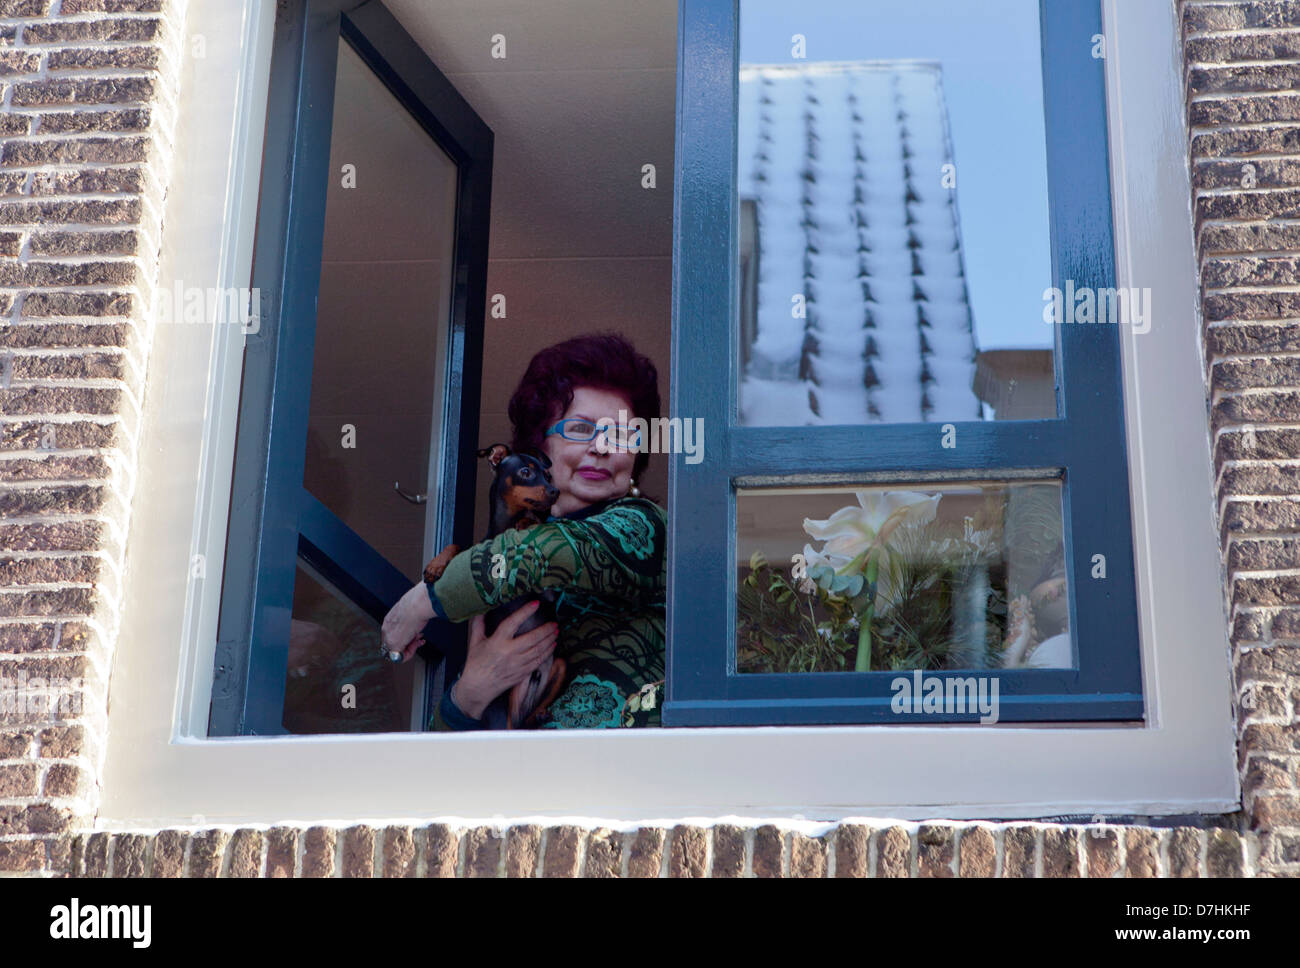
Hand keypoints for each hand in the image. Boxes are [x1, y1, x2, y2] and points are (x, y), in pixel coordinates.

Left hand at [381, 581, 435, 661]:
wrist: (416, 605)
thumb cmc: (416, 605)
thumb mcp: (410, 612)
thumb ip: (409, 620)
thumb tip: (414, 625)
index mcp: (388, 620)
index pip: (394, 634)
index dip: (406, 637)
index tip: (415, 634)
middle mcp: (386, 629)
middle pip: (395, 644)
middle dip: (408, 643)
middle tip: (418, 639)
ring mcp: (389, 637)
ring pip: (397, 651)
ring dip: (410, 648)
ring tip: (420, 640)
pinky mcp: (394, 644)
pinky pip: (399, 657)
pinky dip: (410, 654)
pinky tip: (418, 644)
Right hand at [453, 603, 558, 718]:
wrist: (477, 688)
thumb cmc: (475, 664)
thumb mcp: (474, 642)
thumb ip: (478, 625)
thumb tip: (480, 611)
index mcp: (497, 642)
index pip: (513, 623)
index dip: (525, 612)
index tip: (535, 604)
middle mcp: (509, 653)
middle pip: (532, 638)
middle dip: (546, 629)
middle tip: (554, 623)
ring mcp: (517, 664)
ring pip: (538, 650)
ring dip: (549, 640)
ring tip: (555, 632)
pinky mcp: (522, 673)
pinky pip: (538, 662)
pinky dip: (547, 653)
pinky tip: (551, 646)